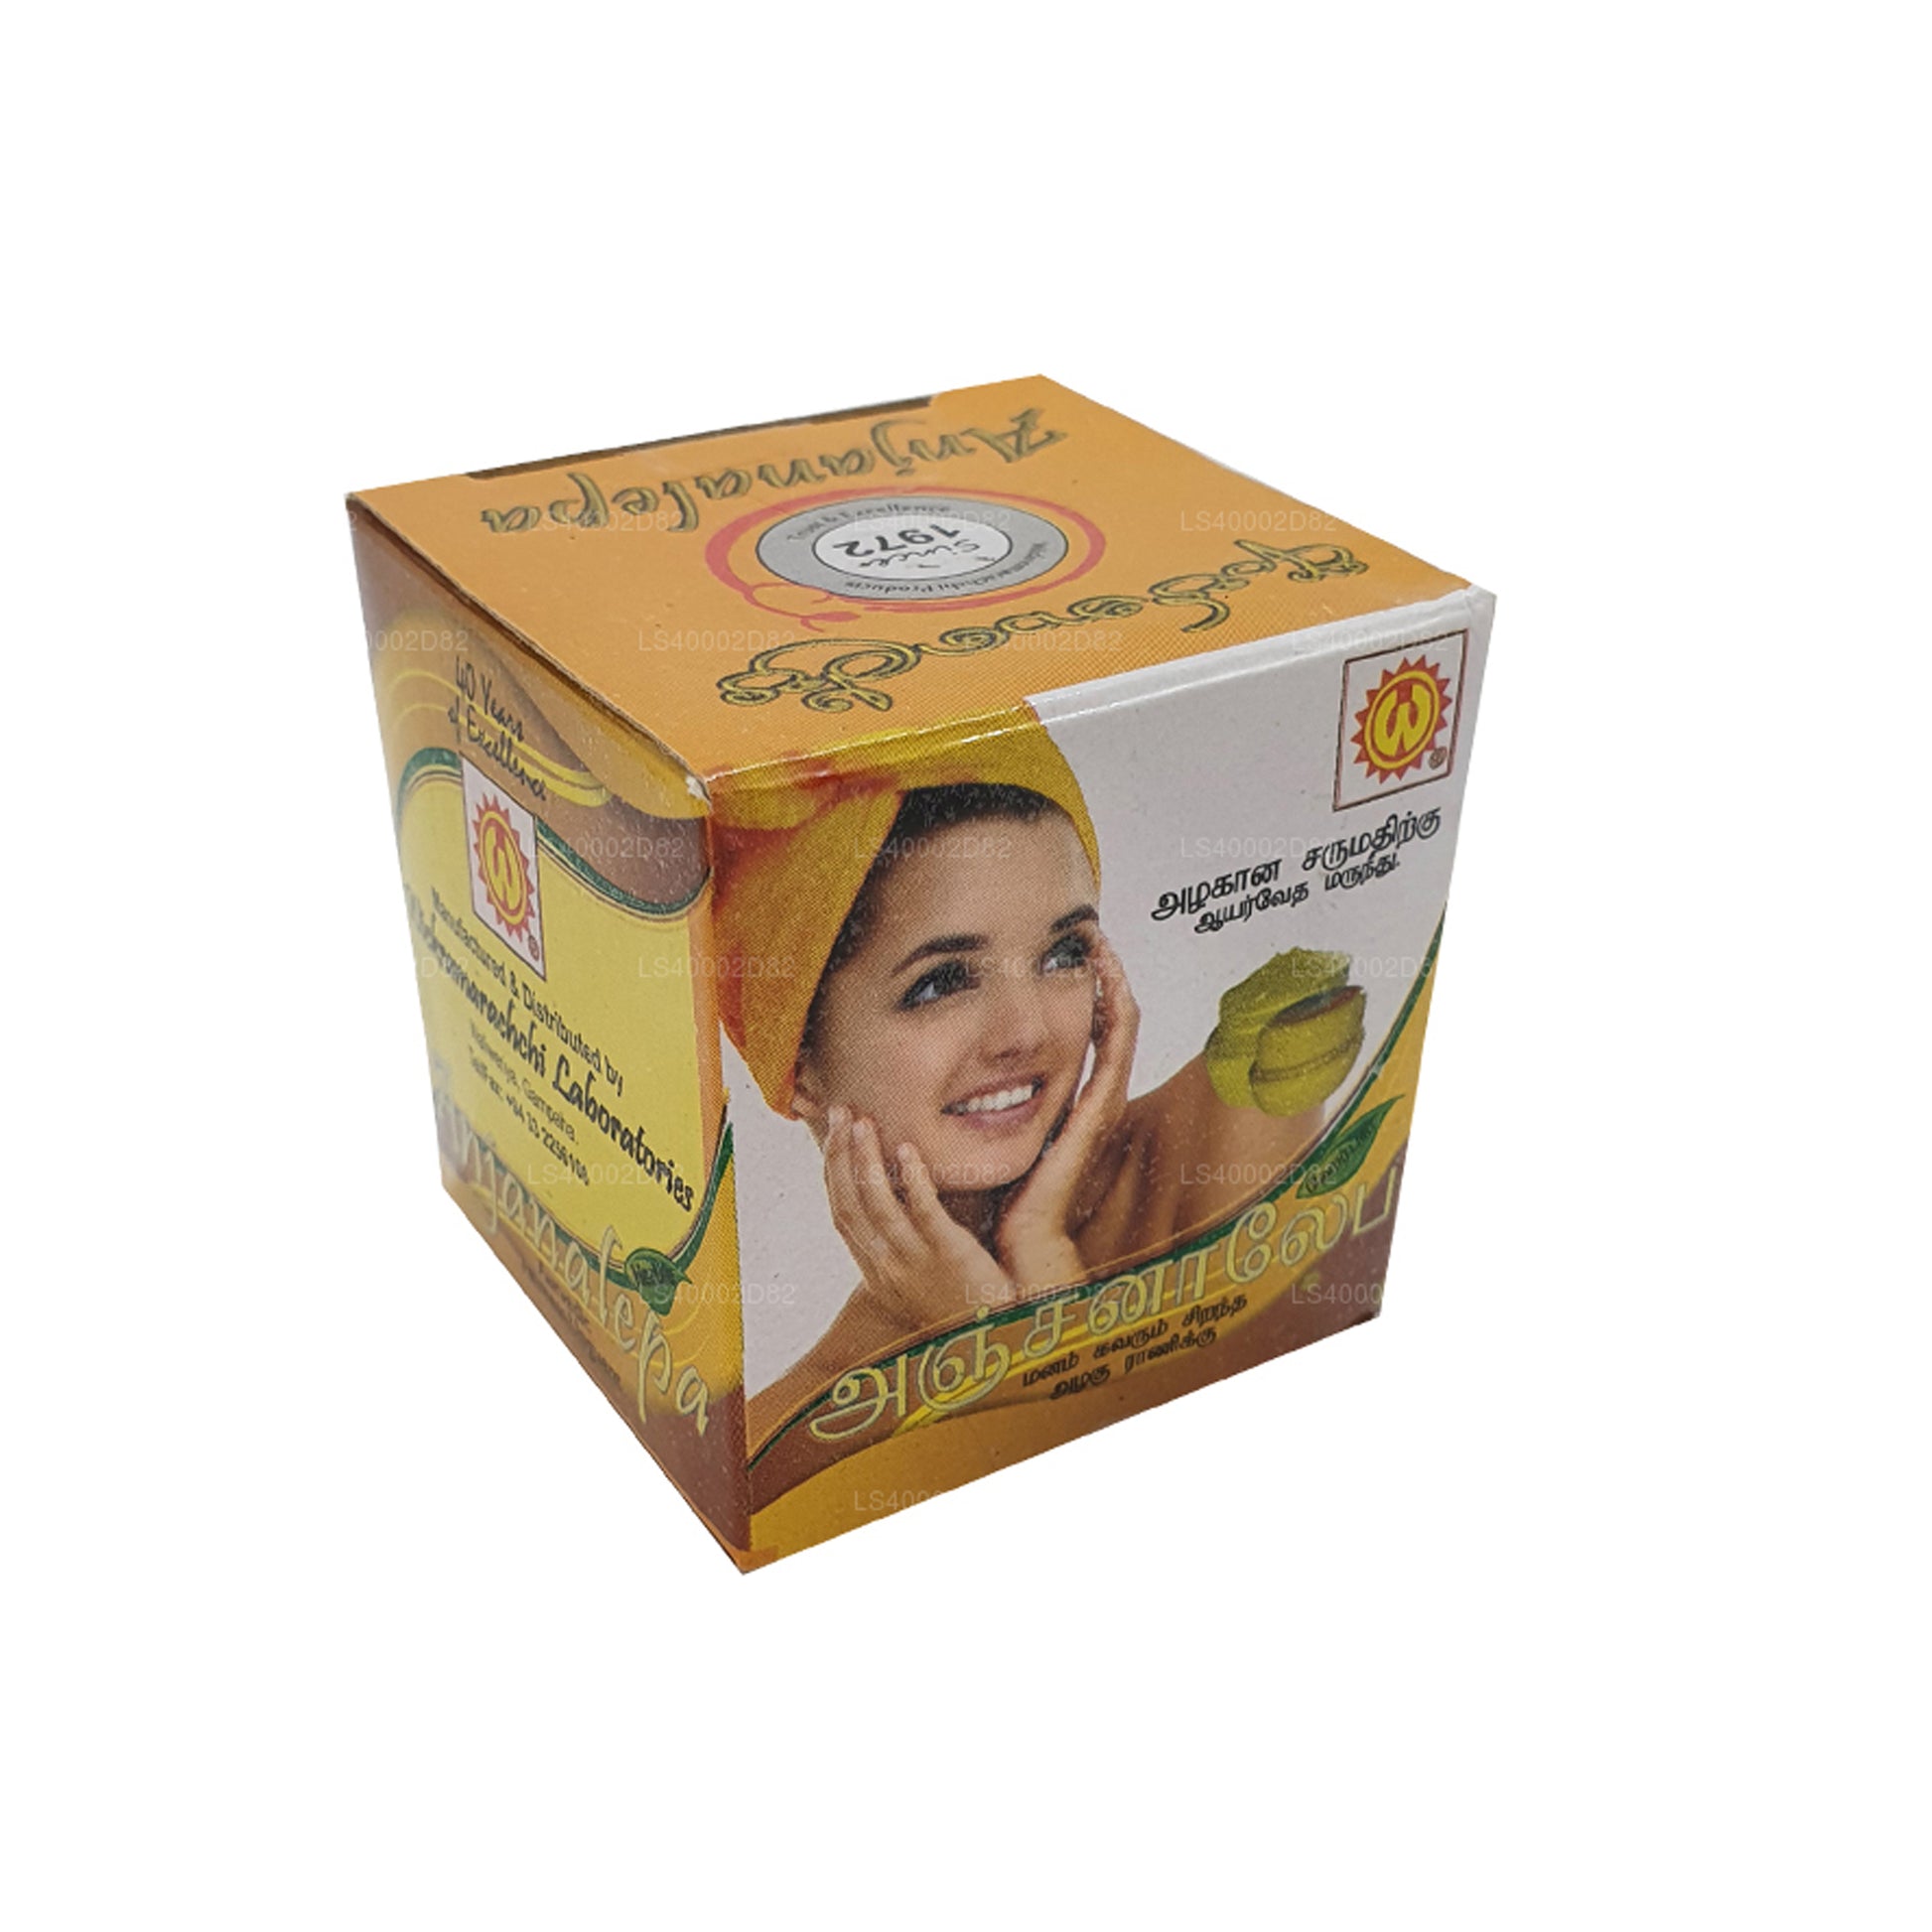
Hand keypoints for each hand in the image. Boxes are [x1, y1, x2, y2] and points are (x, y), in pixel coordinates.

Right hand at [821, 1105, 1017, 1331]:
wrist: (994, 1343)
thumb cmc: (960, 1307)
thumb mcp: (917, 1279)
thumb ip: (904, 1242)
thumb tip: (899, 1200)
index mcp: (876, 1270)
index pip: (841, 1213)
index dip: (832, 1171)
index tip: (833, 1134)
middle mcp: (887, 1265)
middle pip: (848, 1204)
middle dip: (839, 1155)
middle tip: (840, 1112)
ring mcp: (915, 1261)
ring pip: (876, 1205)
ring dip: (865, 1159)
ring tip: (861, 1121)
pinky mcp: (949, 1255)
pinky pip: (924, 1212)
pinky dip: (913, 1179)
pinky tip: (907, 1148)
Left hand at [996, 930, 1139, 1296]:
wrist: (1021, 1240)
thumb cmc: (1002, 1193)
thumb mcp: (993, 1131)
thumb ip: (984, 1101)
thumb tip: (945, 1068)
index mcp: (1072, 1100)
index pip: (1090, 1031)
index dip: (1087, 991)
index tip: (1070, 951)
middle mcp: (1092, 1096)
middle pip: (1112, 1020)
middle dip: (1106, 976)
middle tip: (1093, 932)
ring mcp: (1100, 1102)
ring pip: (1121, 1026)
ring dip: (1115, 981)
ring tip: (1103, 942)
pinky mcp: (1096, 1110)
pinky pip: (1114, 1048)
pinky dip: (1116, 1009)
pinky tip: (1107, 977)